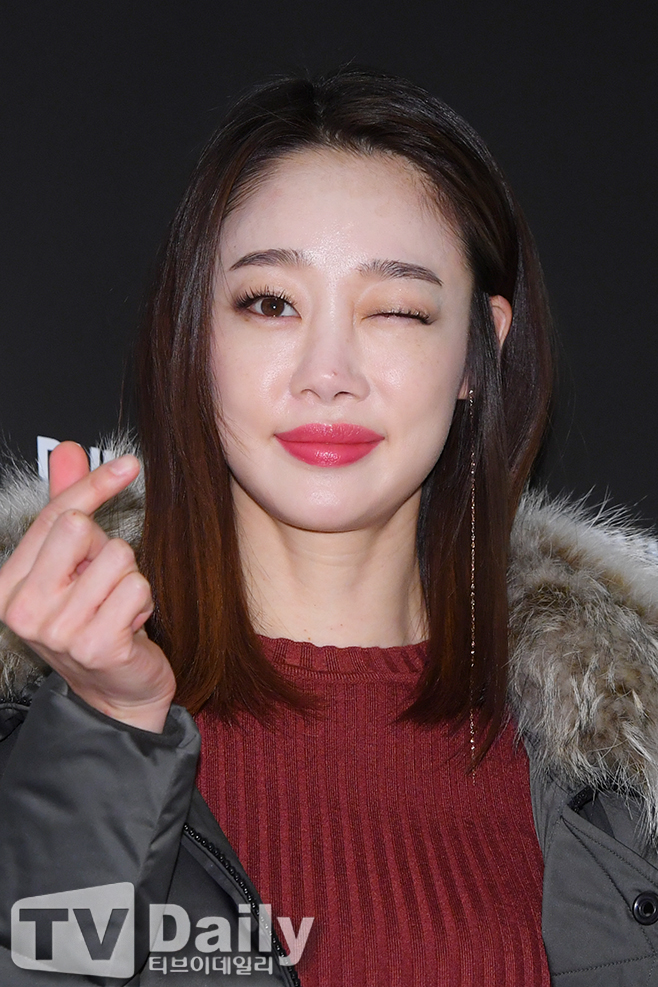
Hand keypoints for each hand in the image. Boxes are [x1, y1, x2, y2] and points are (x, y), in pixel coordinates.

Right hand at [0, 442, 175, 731]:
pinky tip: (128, 626)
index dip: (93, 486)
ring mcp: (58, 631)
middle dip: (104, 546)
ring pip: (117, 557)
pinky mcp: (96, 645)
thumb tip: (69, 450)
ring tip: (116, 608)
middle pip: (80, 528)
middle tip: (102, 582)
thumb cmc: (93, 621)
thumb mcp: (71, 565)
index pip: (53, 515)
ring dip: (129, 580)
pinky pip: (138, 588)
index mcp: (7, 586)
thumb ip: (65, 507)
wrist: (116, 690)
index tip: (129, 464)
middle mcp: (23, 610)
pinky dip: (143, 602)